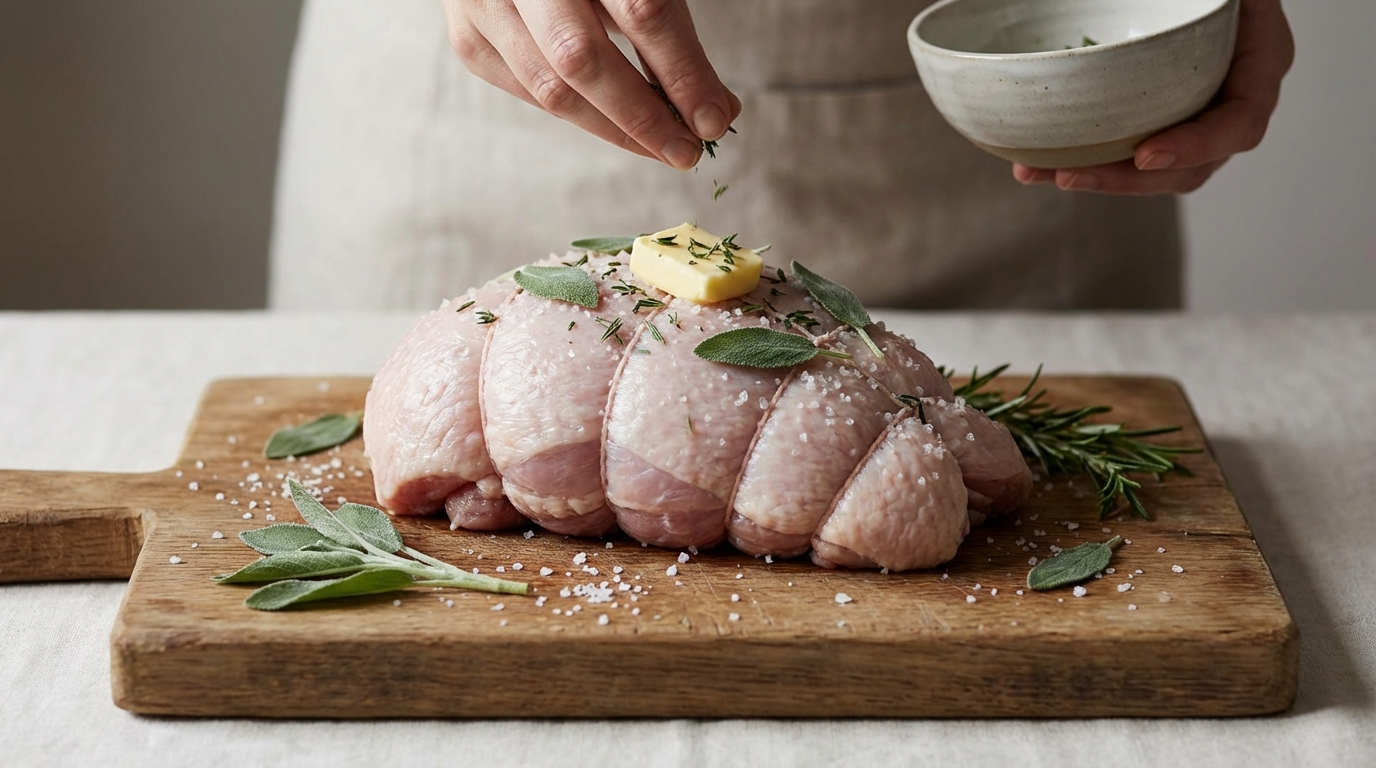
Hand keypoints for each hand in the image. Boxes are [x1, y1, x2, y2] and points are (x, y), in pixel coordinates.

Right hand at [442, 0, 740, 169]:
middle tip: (687, 152)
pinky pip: (530, 93)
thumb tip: (716, 111)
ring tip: (660, 147)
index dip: (681, 72)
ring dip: (614, 130)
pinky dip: (579, 116)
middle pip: (583, 59)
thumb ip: (669, 29)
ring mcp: (484, 4)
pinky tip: (616, 126)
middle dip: (643, 117)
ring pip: (551, 89)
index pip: (641, 12)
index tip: (714, 120)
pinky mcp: (469, 39)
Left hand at [1013, 0, 1293, 194]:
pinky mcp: (1158, 122)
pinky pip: (1125, 152)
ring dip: (1093, 177)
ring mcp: (1195, 119)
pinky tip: (1032, 162)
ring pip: (1151, 170)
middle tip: (1069, 176)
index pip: (1240, 124)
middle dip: (1125, 179)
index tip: (1146, 154)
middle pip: (1189, 166)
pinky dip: (1082, 160)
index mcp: (1259, 64)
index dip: (1196, 146)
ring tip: (1036, 172)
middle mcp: (1231, 100)